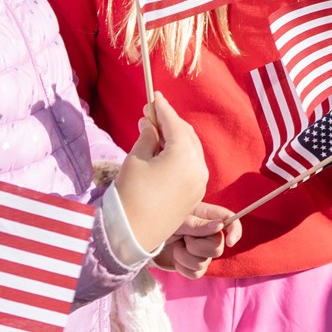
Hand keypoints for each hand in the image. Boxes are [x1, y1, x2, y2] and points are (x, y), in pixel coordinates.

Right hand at [113, 95, 207, 250]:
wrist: (132, 234)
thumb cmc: (130, 193)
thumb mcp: (136, 158)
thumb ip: (148, 136)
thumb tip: (152, 124)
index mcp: (184, 156)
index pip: (174, 124)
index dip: (162, 109)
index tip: (153, 97)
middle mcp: (199, 168)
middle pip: (186, 135)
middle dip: (169, 123)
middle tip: (150, 115)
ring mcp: (200, 183)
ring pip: (191, 150)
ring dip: (175, 138)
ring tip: (154, 132)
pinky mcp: (196, 195)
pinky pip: (191, 166)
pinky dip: (180, 155)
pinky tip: (163, 152)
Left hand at [155, 202, 240, 278]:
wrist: (144, 240)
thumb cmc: (159, 222)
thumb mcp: (177, 219)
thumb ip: (197, 223)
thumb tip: (219, 226)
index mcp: (206, 216)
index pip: (230, 219)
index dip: (235, 230)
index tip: (230, 242)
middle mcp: (208, 234)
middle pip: (217, 248)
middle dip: (197, 246)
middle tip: (184, 238)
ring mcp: (202, 251)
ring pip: (205, 262)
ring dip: (186, 257)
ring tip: (176, 246)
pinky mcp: (194, 265)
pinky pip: (197, 273)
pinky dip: (183, 267)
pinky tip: (176, 258)